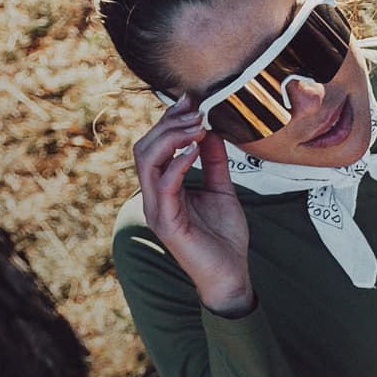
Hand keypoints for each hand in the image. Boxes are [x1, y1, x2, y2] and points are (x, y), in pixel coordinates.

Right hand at [133, 94, 254, 315]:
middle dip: (168, 123)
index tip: (192, 100)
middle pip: (145, 146)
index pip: (155, 145)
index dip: (170, 120)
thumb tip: (212, 130)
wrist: (231, 275)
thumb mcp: (223, 191)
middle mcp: (154, 195)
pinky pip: (164, 185)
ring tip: (196, 125)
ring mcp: (156, 208)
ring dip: (171, 137)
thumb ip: (215, 163)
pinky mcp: (166, 222)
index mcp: (164, 186)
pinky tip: (195, 149)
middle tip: (195, 108)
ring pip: (146, 160)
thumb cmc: (225, 238)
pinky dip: (177, 163)